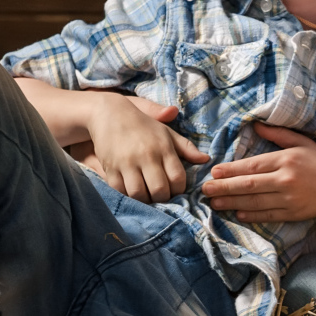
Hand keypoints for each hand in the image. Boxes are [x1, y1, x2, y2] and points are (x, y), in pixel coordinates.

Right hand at [85, 93, 209, 202]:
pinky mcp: (110, 168)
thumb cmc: (143, 125)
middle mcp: (147, 156)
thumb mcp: (167, 132)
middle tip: (161, 197)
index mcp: (164, 148)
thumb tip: (206, 159)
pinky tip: (132, 192)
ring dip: (145, 200)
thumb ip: (187, 147)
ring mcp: (127, 163)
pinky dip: (127, 196)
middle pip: (159, 190)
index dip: (179, 190)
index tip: (176, 191)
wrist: (110, 114)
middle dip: (163, 199)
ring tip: (148, 197)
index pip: (178, 178)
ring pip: (139, 194)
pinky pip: (120, 191)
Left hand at [201, 122, 315, 223]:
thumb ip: (278, 134)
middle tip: (205, 190)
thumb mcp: (302, 143)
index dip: (231, 170)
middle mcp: (287, 179)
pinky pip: (267, 215)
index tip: (214, 172)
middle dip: (224, 187)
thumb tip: (255, 123)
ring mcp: (289, 198)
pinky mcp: (293, 213)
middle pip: (249, 184)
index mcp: (287, 159)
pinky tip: (237, 212)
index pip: (253, 165)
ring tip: (214, 202)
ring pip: (255, 201)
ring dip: (232, 202)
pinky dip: (251, 214)